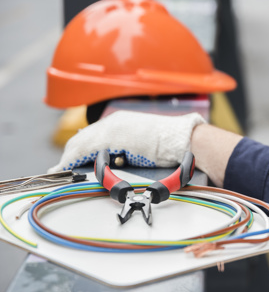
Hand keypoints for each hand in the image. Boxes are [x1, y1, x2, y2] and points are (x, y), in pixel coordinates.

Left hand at [48, 111, 205, 172]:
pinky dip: (74, 159)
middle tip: (62, 168)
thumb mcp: (145, 144)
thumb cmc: (172, 146)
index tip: (72, 159)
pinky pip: (86, 149)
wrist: (184, 141)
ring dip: (70, 157)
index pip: (93, 135)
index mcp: (123, 122)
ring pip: (81, 142)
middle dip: (70, 153)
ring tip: (62, 170)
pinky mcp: (113, 138)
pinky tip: (68, 167)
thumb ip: (128, 149)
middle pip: (82, 137)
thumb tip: (118, 161)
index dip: (80, 148)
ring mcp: (113, 128)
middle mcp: (114, 122)